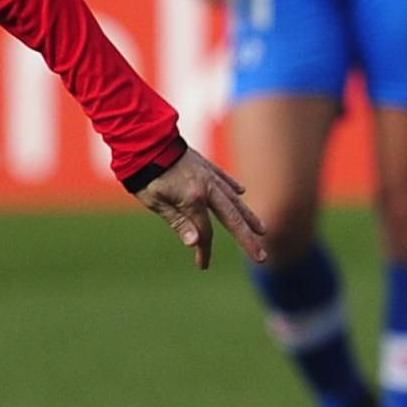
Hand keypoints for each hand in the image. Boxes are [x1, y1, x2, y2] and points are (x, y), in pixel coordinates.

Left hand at [133, 146, 265, 269]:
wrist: (143, 140)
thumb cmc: (145, 175)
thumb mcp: (156, 202)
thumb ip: (178, 222)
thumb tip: (196, 244)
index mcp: (194, 200)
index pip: (205, 233)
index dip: (204, 251)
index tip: (202, 266)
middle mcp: (207, 188)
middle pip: (232, 218)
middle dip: (247, 239)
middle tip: (262, 257)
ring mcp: (208, 175)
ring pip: (234, 199)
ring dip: (248, 215)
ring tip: (262, 230)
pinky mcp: (204, 165)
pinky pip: (224, 178)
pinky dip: (233, 186)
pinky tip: (241, 192)